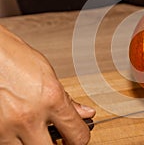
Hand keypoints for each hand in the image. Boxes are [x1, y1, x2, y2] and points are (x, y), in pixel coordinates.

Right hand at [0, 25, 94, 143]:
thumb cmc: (14, 58)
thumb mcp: (48, 74)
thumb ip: (68, 99)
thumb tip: (85, 113)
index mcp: (51, 98)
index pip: (77, 134)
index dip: (81, 138)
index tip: (79, 137)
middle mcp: (30, 116)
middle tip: (61, 139)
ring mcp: (7, 126)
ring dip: (36, 143)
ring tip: (37, 130)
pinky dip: (17, 141)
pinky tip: (21, 129)